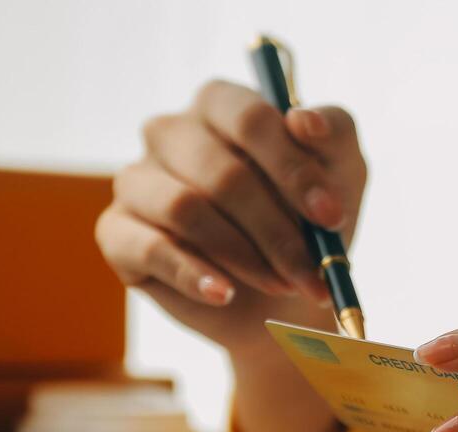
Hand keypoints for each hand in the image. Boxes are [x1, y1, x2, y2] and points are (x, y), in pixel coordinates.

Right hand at [95, 79, 366, 349]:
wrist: (282, 300)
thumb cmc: (308, 225)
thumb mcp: (341, 176)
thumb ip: (334, 135)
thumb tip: (305, 122)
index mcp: (219, 105)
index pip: (248, 118)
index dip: (292, 169)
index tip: (330, 217)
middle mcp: (170, 133)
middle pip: (221, 172)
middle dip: (276, 231)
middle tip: (310, 272)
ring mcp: (136, 180)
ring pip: (185, 208)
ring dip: (243, 256)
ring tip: (280, 285)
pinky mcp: (117, 232)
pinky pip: (149, 249)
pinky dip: (194, 276)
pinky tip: (225, 294)